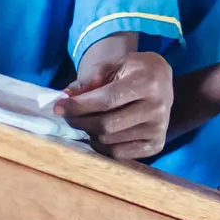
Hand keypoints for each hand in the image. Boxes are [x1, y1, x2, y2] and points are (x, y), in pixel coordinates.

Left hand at [58, 50, 172, 159]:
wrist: (161, 80)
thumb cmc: (133, 70)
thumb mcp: (112, 65)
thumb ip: (88, 81)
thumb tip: (64, 99)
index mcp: (148, 82)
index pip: (107, 100)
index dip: (79, 106)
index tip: (58, 106)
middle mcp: (157, 108)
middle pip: (106, 125)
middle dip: (80, 121)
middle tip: (67, 115)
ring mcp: (158, 129)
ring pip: (109, 141)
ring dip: (90, 132)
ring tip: (86, 120)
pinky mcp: (156, 145)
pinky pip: (118, 154)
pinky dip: (102, 145)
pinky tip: (99, 132)